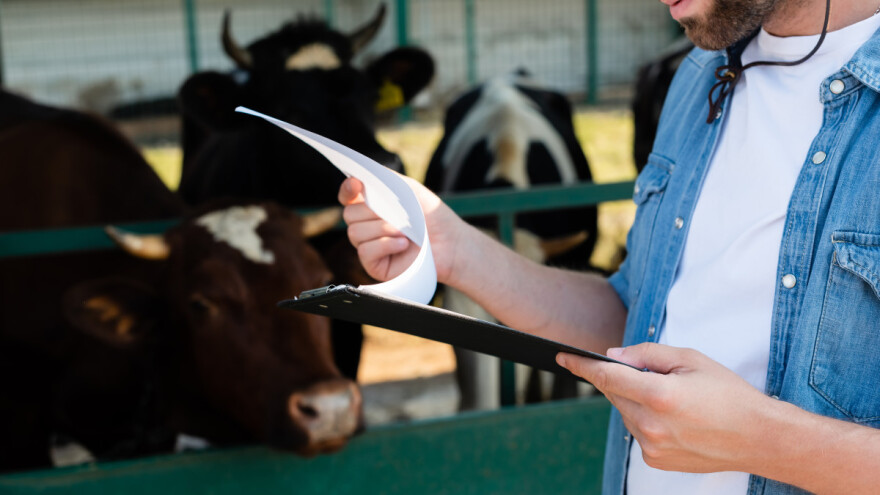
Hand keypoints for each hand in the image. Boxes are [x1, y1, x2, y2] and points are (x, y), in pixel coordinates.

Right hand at [337, 176, 466, 284]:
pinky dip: (385, 245)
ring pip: (355, 233)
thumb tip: (359, 177)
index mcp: (372, 206)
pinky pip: (366, 252)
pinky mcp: (374, 265)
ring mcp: (369, 246)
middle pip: (349, 214)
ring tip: (405, 232)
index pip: (348, 197)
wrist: (451, 243)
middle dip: (372, 212)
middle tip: (396, 215)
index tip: (356, 184)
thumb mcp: (410, 189)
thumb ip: (385, 180)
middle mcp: (367, 226)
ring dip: (382, 229)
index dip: (347, 189)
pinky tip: (403, 244)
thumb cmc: (432, 216)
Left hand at [556, 343, 778, 473]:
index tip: (563, 356)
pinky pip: (637, 431)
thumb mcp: (690, 359)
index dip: (581, 364)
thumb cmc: (729, 394)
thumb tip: (614, 356)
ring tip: (671, 398)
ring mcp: (651, 446)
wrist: (759, 438)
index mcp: (659, 395)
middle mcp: (650, 424)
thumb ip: (646, 353)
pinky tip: (674, 418)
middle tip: (648, 373)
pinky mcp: (655, 460)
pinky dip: (645, 419)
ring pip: (625, 412)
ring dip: (635, 399)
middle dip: (621, 378)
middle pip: (614, 393)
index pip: (607, 375)